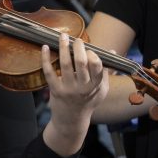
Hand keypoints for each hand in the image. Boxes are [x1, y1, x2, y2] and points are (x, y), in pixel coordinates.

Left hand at [41, 33, 107, 154]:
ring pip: (65, 65)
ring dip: (63, 48)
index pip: (98, 67)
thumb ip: (106, 70)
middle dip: (79, 48)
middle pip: (81, 63)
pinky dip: (46, 59)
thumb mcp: (102, 89)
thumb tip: (112, 51)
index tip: (89, 49)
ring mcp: (68, 89)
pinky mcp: (55, 90)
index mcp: (96, 85)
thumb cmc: (88, 101)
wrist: (72, 120)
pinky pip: (49, 72)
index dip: (93, 55)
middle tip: (76, 40)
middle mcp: (83, 87)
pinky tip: (45, 47)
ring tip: (63, 37)